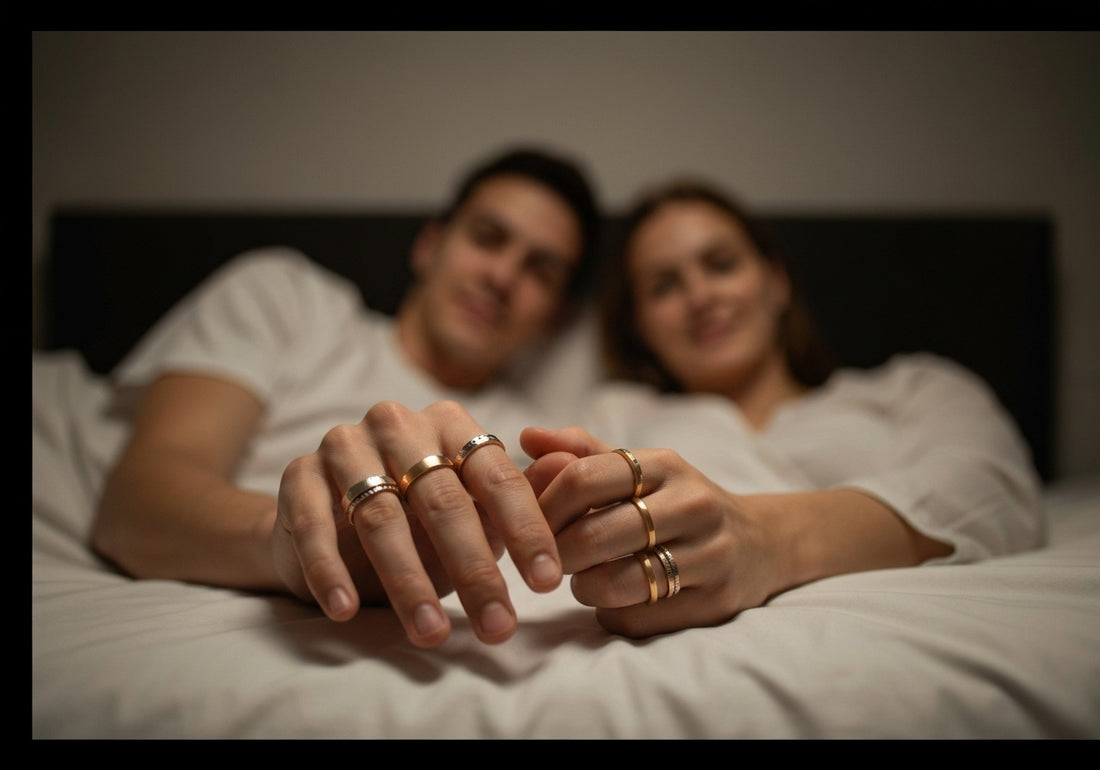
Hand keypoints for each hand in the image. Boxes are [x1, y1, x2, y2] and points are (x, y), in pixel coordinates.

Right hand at [273, 400, 562, 647]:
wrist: (323, 523)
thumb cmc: (415, 518)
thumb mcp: (471, 512)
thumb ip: (516, 500)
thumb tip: (568, 474)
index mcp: (449, 425)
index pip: (495, 476)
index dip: (525, 530)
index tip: (548, 583)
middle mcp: (397, 424)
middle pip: (443, 501)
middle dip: (474, 570)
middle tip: (497, 624)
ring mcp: (344, 445)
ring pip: (382, 516)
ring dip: (408, 581)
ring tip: (430, 632)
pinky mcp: (297, 475)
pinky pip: (315, 525)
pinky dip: (331, 570)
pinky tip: (346, 609)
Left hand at [521, 426, 778, 637]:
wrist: (761, 543)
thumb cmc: (677, 503)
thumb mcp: (640, 470)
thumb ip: (582, 452)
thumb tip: (526, 436)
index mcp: (666, 464)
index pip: (583, 478)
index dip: (543, 506)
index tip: (528, 524)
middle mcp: (693, 504)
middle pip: (593, 535)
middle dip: (555, 553)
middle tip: (546, 559)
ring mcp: (709, 554)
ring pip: (613, 583)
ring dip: (583, 586)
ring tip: (585, 578)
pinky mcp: (714, 601)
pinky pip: (636, 618)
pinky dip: (612, 613)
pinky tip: (618, 599)